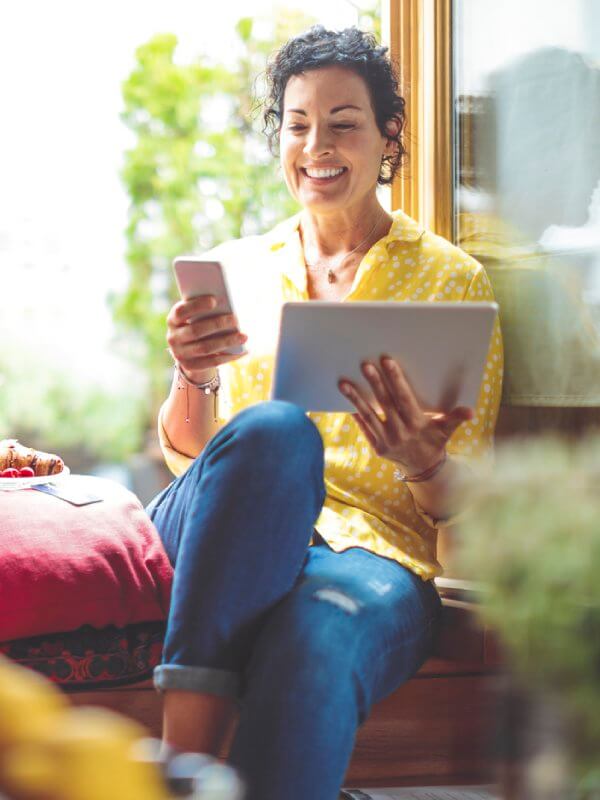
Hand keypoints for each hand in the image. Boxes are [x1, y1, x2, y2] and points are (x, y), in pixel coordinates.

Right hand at [166, 295, 247, 382]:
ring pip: (205, 348)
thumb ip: (205, 311)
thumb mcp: (195, 317)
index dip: (196, 306)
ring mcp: (180, 354)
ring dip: (226, 341)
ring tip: (244, 336)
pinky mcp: (190, 366)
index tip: (214, 300)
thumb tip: (228, 305)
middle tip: (236, 319)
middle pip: (196, 330)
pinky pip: (212, 362)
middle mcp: (173, 338)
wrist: (189, 352)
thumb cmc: (198, 325)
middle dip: (217, 324)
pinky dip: (229, 356)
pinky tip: (242, 351)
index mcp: (172, 320)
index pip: (181, 311)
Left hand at [338, 356, 471, 475]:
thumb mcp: (447, 430)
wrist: (423, 467)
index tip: (387, 361)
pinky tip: (345, 400)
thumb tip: (471, 411)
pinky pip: (363, 428)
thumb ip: (456, 418)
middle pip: (385, 403)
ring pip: (368, 416)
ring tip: (343, 383)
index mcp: (416, 424)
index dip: (395, 380)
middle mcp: (400, 432)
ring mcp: (386, 441)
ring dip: (355, 398)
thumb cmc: (435, 441)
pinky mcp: (376, 447)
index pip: (404, 398)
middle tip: (365, 365)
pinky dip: (354, 414)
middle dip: (375, 383)